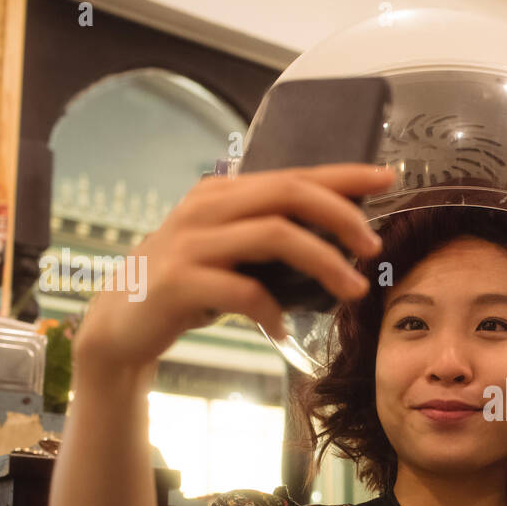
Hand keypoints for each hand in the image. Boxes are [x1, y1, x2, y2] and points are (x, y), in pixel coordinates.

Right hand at [73, 163, 394, 372]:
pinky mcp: (178, 282)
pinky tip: (283, 330)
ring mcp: (190, 243)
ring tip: (352, 290)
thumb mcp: (230, 251)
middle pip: (289, 195)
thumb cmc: (188, 287)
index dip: (343, 176)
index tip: (386, 178)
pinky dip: (273, 311)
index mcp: (224, 194)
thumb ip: (272, 237)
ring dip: (324, 263)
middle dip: (341, 217)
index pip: (293, 174)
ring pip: (274, 236)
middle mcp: (207, 208)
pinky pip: (243, 291)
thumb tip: (342, 240)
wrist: (120, 324)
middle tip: (374, 248)